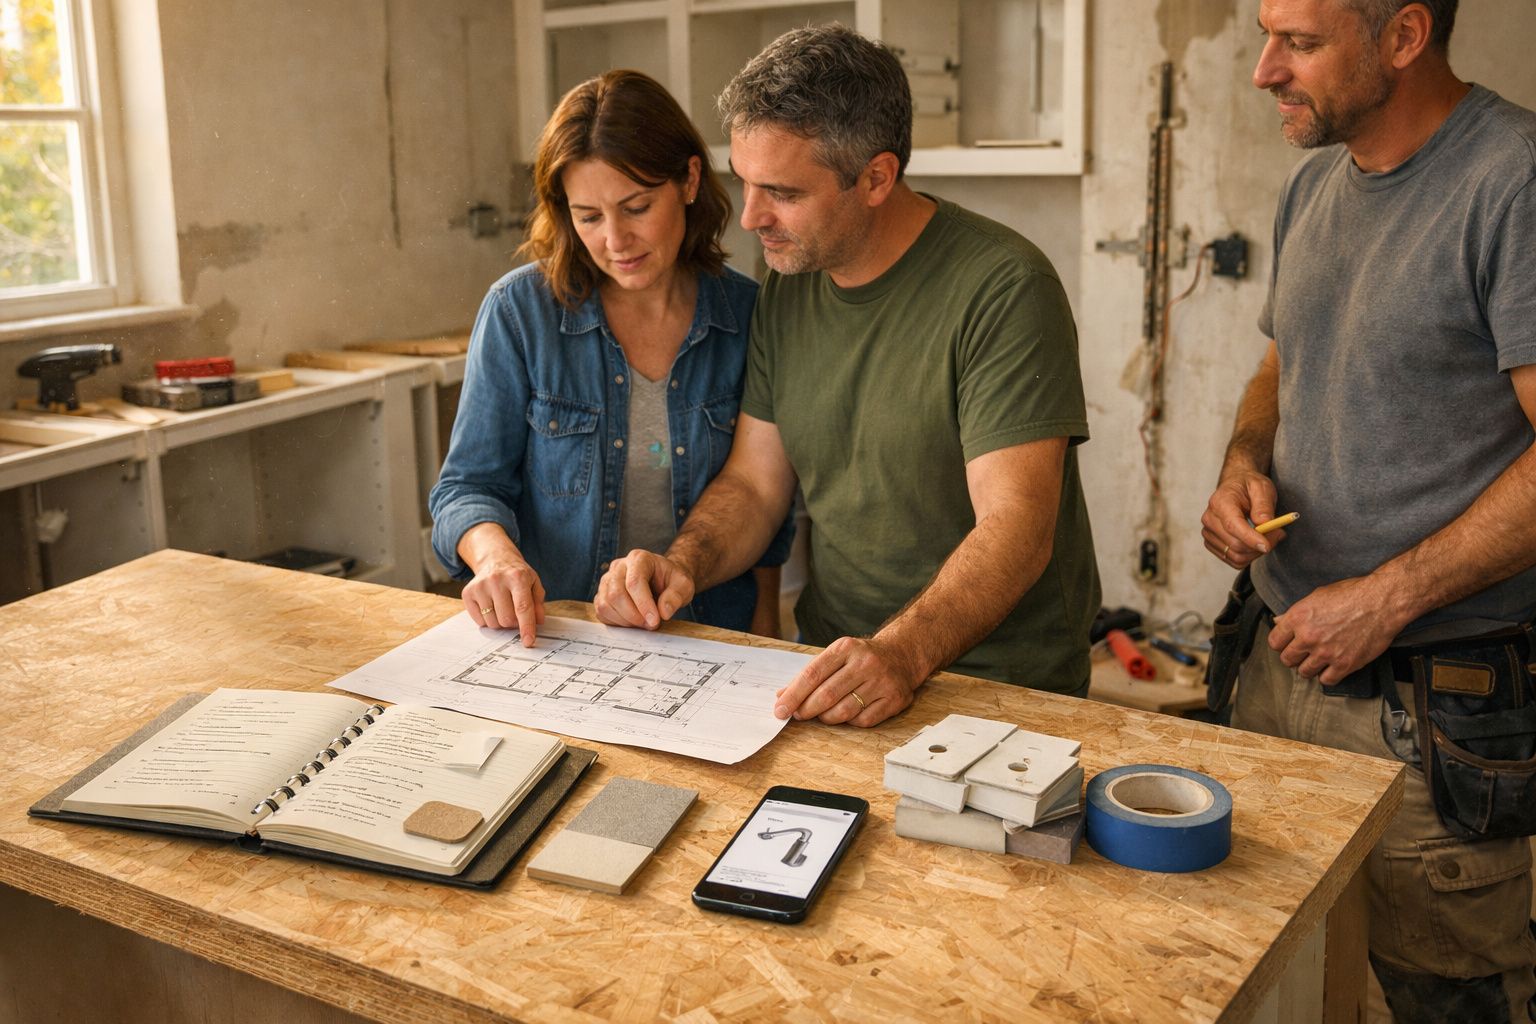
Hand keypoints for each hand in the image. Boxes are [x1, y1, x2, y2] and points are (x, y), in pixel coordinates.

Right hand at [463, 558, 544, 645]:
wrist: (495, 558)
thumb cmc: (516, 574)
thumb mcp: (533, 583)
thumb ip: (538, 603)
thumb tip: (537, 622)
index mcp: (517, 577)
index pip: (522, 607)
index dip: (526, 627)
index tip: (528, 641)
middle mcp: (496, 580)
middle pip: (506, 619)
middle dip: (514, 623)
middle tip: (515, 613)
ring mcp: (480, 586)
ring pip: (493, 623)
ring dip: (500, 621)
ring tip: (503, 606)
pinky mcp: (467, 592)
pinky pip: (480, 621)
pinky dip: (488, 619)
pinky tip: (491, 605)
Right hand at [594, 549, 695, 628]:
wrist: (662, 580)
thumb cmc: (671, 581)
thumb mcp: (683, 585)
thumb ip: (676, 596)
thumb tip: (663, 612)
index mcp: (639, 558)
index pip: (634, 582)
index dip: (643, 604)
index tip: (655, 621)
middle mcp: (619, 566)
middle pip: (616, 594)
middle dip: (634, 615)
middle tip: (650, 625)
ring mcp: (607, 580)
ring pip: (606, 604)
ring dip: (625, 621)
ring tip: (643, 623)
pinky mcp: (602, 594)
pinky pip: (601, 612)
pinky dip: (616, 622)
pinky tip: (632, 622)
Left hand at [774, 636, 923, 727]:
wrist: (902, 654)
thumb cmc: (860, 658)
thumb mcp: (836, 656)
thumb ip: (810, 675)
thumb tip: (782, 696)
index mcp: (846, 648)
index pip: (813, 674)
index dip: (793, 695)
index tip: (780, 710)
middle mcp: (866, 663)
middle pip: (827, 695)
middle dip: (806, 710)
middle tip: (798, 715)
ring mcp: (882, 682)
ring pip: (844, 711)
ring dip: (826, 718)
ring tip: (822, 714)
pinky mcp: (894, 699)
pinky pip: (863, 721)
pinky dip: (850, 722)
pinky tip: (848, 714)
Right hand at [1201, 468, 1286, 567]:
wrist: (1235, 486)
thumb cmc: (1249, 486)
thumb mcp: (1262, 488)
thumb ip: (1263, 505)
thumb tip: (1265, 524)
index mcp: (1220, 502)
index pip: (1232, 526)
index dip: (1250, 538)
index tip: (1267, 546)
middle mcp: (1210, 519)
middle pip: (1235, 545)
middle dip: (1261, 545)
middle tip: (1278, 533)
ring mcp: (1208, 533)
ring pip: (1235, 556)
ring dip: (1256, 552)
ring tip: (1268, 538)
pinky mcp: (1211, 543)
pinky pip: (1233, 560)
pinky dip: (1248, 556)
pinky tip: (1255, 543)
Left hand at [1268, 576, 1409, 683]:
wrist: (1382, 602)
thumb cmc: (1352, 594)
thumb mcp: (1317, 596)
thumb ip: (1295, 613)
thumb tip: (1278, 622)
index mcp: (1298, 618)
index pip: (1274, 642)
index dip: (1281, 643)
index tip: (1287, 644)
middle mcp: (1308, 637)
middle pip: (1287, 659)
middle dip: (1293, 657)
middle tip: (1303, 653)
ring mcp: (1326, 652)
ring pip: (1304, 672)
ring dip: (1309, 667)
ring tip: (1317, 660)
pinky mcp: (1345, 664)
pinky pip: (1326, 680)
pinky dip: (1328, 675)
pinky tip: (1332, 666)